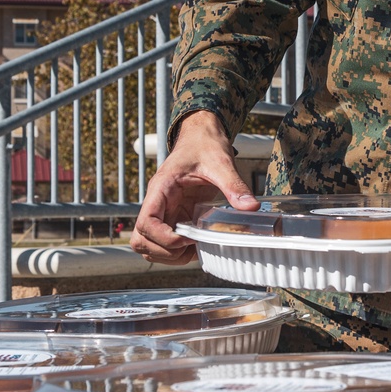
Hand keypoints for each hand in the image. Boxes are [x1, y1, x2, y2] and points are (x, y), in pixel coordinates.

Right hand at [130, 111, 259, 264]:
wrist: (202, 136)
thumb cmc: (205, 145)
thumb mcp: (221, 163)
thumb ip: (233, 185)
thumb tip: (250, 206)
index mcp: (162, 188)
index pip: (145, 221)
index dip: (162, 237)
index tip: (185, 239)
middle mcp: (157, 202)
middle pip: (140, 238)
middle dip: (163, 251)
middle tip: (190, 248)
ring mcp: (163, 211)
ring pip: (147, 244)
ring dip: (166, 255)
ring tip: (192, 249)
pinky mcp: (173, 215)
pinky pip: (163, 241)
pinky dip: (174, 251)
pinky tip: (195, 246)